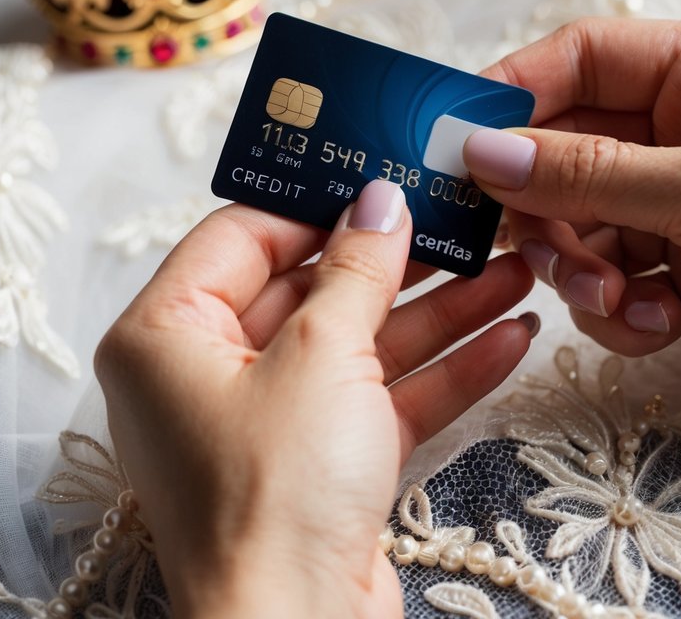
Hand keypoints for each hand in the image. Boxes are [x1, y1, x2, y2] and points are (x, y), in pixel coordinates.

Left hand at [95, 180, 534, 617]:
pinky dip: (443, 371)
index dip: (316, 204)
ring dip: (440, 313)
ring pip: (360, 345)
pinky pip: (382, 398)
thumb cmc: (274, 501)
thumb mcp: (322, 355)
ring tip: (514, 273)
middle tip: (465, 224)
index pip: (241, 236)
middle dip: (401, 264)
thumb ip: (356, 270)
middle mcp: (209, 376)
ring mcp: (269, 424)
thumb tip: (379, 201)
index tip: (383, 178)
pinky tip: (511, 339)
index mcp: (166, 336)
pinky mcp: (322, 466)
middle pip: (314, 290)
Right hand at [463, 18, 680, 431]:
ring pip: (574, 223)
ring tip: (619, 298)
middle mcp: (680, 128)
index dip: (512, 94)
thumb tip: (482, 154)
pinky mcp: (674, 265)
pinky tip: (661, 324)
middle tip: (538, 250)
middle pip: (562, 150)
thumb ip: (589, 174)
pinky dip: (617, 307)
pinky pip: (605, 275)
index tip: (454, 143)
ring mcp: (674, 200)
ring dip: (581, 268)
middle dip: (546, 208)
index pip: (579, 59)